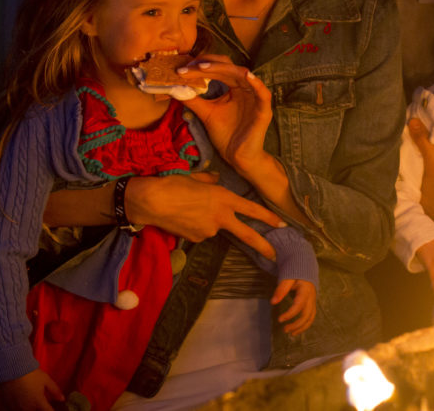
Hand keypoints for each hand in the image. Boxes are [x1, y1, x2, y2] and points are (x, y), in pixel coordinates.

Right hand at [0, 368, 61, 410]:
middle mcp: (28, 409)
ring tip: (31, 401)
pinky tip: (21, 403)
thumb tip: (62, 399)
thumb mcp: (46, 380)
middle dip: (40, 409)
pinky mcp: (8, 407)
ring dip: (31, 409)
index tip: (51, 408)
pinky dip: (20, 409)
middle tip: (40, 403)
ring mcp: (17, 409)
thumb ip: (55, 391)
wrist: (12, 371)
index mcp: (39, 403)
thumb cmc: (31, 374)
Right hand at [129, 172, 279, 257]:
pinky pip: (200, 233)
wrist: (151, 201)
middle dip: (264, 246)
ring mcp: (208, 231)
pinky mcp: (196, 240)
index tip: (283, 224)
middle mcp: (221, 217)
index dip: (269, 217)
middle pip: (247, 235)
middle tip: (275, 256)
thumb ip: (211, 180)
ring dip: (208, 222)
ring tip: (187, 210)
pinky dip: (195, 227)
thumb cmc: (173, 184)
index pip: (253, 210)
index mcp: (224, 198)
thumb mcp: (197, 177)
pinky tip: (182, 218)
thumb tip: (216, 178)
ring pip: (215, 228)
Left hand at [182, 56, 273, 176]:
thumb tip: (174, 87)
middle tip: (189, 67)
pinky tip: (247, 75)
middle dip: (208, 65)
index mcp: (234, 87)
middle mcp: (245, 88)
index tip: (182, 70)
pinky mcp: (263, 110)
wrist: (237, 156)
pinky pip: (263, 94)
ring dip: (224, 69)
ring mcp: (255, 98)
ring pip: (242, 75)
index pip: (219, 69)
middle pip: (229, 67)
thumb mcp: (206, 113)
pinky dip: (256, 83)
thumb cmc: (225, 134)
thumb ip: (193, 100)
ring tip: (203, 68)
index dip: (202, 66)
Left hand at [272, 278, 316, 335]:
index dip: (290, 314)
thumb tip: (273, 302)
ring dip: (301, 327)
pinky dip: (304, 325)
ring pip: (310, 318)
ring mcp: (313, 302)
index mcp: (305, 290)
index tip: (279, 319)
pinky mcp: (312, 304)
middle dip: (296, 324)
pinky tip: (296, 329)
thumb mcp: (287, 278)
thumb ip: (281, 289)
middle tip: (284, 330)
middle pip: (307, 315)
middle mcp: (311, 298)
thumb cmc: (295, 274)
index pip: (299, 305)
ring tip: (290, 333)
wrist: (305, 269)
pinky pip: (310, 317)